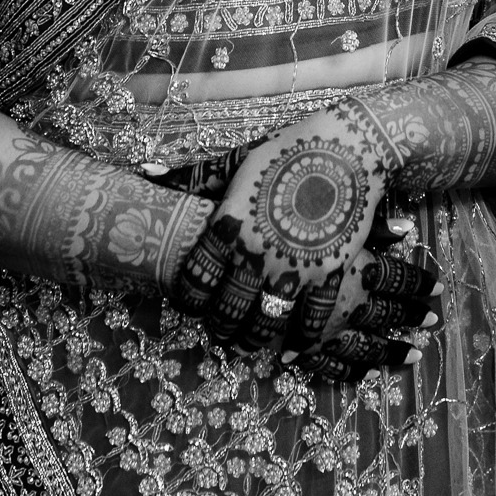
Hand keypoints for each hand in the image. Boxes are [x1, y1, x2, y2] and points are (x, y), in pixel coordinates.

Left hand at [166, 108, 437, 371]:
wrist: (349, 145)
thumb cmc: (289, 148)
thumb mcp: (237, 159)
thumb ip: (195, 177)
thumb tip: (147, 172)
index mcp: (229, 228)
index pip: (196, 279)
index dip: (188, 299)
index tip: (189, 304)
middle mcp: (257, 256)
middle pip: (229, 310)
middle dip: (220, 326)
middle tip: (218, 331)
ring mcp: (295, 268)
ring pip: (266, 323)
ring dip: (253, 339)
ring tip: (246, 344)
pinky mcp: (329, 272)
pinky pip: (313, 319)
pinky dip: (302, 340)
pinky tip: (292, 350)